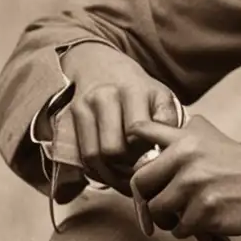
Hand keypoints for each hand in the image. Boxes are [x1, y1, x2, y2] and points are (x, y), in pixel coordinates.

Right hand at [49, 42, 184, 189]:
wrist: (99, 63)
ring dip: (112, 173)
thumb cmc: (138, 90)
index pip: (140, 133)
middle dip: (129, 166)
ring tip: (125, 177)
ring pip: (97, 155)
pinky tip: (109, 172)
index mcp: (136, 89)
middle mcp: (108, 94)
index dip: (149, 154)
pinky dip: (97, 171)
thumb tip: (164, 156)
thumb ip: (167, 122)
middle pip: (116, 149)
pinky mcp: (73, 115)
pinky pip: (83, 155)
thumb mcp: (160, 97)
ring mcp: (87, 104)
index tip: (158, 163)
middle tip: (140, 173)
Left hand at [130, 116, 240, 239]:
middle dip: (146, 197)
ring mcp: (194, 187)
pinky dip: (189, 230)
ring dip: (168, 218)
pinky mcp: (204, 212)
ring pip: (158, 211)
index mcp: (186, 139)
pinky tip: (205, 222)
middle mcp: (186, 159)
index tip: (132, 154)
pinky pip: (179, 229)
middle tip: (158, 205)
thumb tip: (144, 132)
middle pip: (139, 183)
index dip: (131, 142)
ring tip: (187, 214)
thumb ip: (182, 134)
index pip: (141, 131)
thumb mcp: (212, 138)